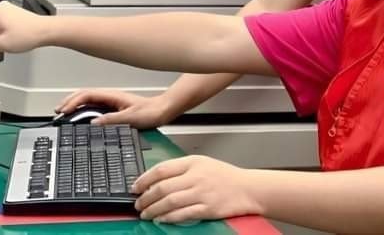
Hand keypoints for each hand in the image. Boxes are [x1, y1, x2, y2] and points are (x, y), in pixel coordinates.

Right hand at [56, 88, 174, 128]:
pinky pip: (94, 107)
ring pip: (88, 100)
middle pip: (84, 95)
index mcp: (112, 96)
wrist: (162, 111)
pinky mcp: (113, 108)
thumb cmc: (150, 112)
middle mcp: (109, 97)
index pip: (87, 94)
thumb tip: (93, 123)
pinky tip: (79, 117)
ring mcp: (111, 102)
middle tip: (58, 111)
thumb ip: (112, 120)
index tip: (63, 110)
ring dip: (75, 105)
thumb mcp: (130, 118)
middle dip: (69, 101)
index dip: (73, 101)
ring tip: (64, 113)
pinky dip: (83, 110)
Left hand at [133, 155, 261, 223]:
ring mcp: (202, 193)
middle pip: (163, 187)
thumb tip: (157, 179)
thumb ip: (182, 169)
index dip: (144, 179)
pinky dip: (169, 218)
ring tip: (145, 214)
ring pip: (170, 202)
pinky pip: (183, 214)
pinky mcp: (208, 208)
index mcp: (193, 162)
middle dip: (145, 198)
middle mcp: (196, 176)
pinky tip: (161, 220)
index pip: (162, 169)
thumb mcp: (204, 164)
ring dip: (153, 210)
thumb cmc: (226, 176)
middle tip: (138, 204)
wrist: (248, 188)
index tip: (135, 187)